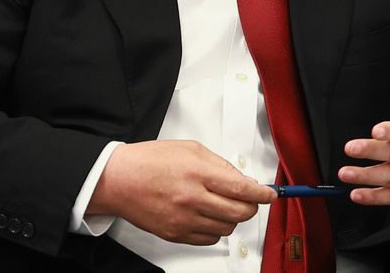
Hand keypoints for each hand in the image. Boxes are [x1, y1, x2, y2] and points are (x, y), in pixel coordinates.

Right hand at [87, 140, 276, 244]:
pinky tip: (211, 216)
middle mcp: (191, 199)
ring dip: (234, 217)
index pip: (241, 189)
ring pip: (226, 227)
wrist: (118, 181)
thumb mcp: (190, 150)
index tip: (271, 194)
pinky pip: (209, 239)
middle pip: (238, 212)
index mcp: (197, 173)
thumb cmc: (150, 161)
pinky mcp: (176, 234)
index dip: (261, 194)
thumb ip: (219, 165)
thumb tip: (241, 180)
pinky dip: (217, 229)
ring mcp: (183, 220)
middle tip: (251, 199)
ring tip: (225, 204)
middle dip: (251, 206)